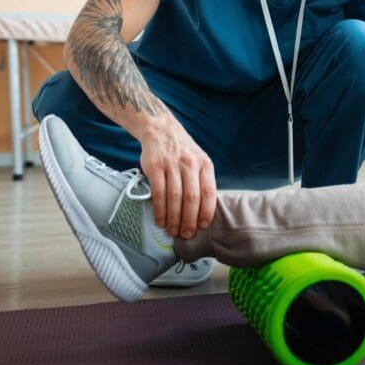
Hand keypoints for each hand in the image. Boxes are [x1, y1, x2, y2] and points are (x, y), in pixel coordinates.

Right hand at [139, 120, 216, 238]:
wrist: (161, 130)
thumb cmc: (183, 151)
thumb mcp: (199, 160)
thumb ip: (202, 181)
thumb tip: (204, 210)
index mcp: (205, 164)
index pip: (209, 192)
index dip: (206, 211)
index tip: (202, 226)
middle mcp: (190, 164)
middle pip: (192, 198)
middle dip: (189, 220)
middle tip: (186, 234)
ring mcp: (172, 165)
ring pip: (174, 197)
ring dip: (173, 218)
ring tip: (172, 230)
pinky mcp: (155, 167)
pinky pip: (158, 193)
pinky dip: (159, 209)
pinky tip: (160, 219)